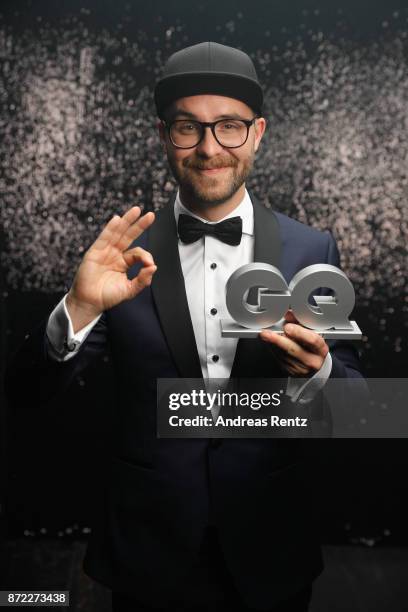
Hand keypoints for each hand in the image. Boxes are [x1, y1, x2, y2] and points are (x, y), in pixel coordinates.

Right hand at [66, 206, 155, 330]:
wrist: (90, 302)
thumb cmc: (108, 296)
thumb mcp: (129, 290)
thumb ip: (142, 280)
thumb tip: (154, 267)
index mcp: (124, 262)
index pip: (137, 253)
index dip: (145, 256)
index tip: (149, 264)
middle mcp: (115, 254)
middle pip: (129, 236)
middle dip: (139, 225)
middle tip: (150, 215)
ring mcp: (105, 252)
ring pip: (118, 233)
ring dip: (127, 221)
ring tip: (136, 210)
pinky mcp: (95, 252)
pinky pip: (104, 238)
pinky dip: (111, 228)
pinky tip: (118, 220)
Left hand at [259, 310, 328, 376]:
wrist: (313, 364)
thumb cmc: (312, 347)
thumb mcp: (312, 333)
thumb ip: (300, 322)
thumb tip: (288, 315)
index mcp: (321, 349)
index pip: (312, 340)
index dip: (299, 332)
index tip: (287, 327)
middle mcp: (312, 361)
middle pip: (293, 349)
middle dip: (277, 340)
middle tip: (266, 333)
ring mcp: (301, 369)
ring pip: (283, 354)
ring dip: (272, 343)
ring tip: (266, 335)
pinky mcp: (291, 372)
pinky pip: (279, 359)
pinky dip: (273, 349)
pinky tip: (270, 343)